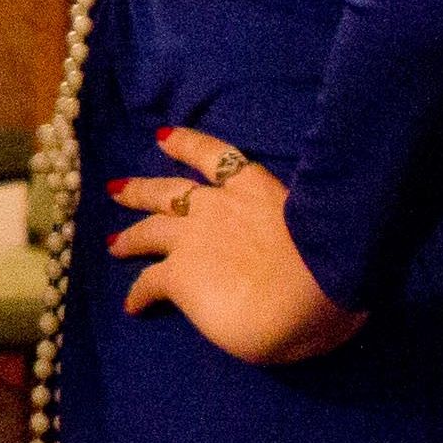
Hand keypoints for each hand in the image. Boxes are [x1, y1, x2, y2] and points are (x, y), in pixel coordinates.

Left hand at [108, 126, 362, 365]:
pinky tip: (131, 306)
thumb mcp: (317, 239)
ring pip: (151, 229)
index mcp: (258, 190)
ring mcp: (193, 239)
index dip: (186, 144)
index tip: (163, 136)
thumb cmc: (329, 272)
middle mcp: (218, 207)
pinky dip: (137, 293)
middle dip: (142, 189)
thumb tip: (296, 259)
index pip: (218, 157)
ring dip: (130, 235)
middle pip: (170, 191)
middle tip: (117, 188)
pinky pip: (149, 282)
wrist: (304, 295)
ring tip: (114, 242)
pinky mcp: (179, 274)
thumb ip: (293, 241)